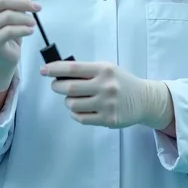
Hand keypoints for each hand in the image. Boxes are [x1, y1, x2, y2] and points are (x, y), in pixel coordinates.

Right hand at [0, 0, 40, 90]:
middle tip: (38, 7)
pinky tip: (30, 30)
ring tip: (33, 22)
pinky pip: (10, 31)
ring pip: (8, 16)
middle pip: (2, 0)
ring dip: (26, 18)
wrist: (1, 55)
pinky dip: (24, 29)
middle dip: (24, 2)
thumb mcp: (6, 9)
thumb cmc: (4, 28)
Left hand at [41, 62, 173, 129]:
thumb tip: (59, 73)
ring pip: (72, 105)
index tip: (44, 70)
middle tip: (56, 86)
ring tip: (74, 98)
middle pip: (69, 88)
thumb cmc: (121, 82)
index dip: (55, 69)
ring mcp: (106, 104)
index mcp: (104, 70)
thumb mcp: (107, 69)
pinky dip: (75, 113)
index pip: (73, 68)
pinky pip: (80, 118)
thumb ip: (87, 71)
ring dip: (68, 101)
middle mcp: (105, 86)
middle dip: (57, 86)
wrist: (144, 99)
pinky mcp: (108, 119)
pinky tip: (81, 109)